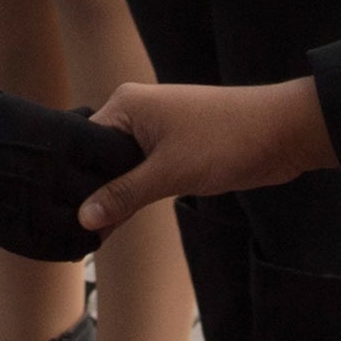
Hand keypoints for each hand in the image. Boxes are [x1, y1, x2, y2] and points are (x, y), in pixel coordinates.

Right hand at [0, 74, 141, 261]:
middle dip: (116, 185)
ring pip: (81, 230)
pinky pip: (45, 248)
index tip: (118, 146)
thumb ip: (40, 122)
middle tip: (111, 179)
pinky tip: (61, 227)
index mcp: (40, 131)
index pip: (111, 149)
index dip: (122, 150)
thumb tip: (77, 126)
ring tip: (89, 206)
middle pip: (105, 191)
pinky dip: (63, 243)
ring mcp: (14, 205)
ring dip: (92, 219)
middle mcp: (36, 172)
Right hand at [79, 78, 338, 233]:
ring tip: (89, 234)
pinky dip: (133, 195)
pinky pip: (142, 174)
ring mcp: (156, 132)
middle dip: (91, 192)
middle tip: (71, 231)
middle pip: (99, 158)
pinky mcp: (174, 150)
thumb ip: (123, 195)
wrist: (283, 133)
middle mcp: (136, 114)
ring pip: (121, 170)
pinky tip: (119, 221)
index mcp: (127, 105)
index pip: (82, 144)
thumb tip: (83, 218)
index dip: (70, 179)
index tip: (57, 214)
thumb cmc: (226, 140)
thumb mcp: (169, 172)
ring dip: (114, 197)